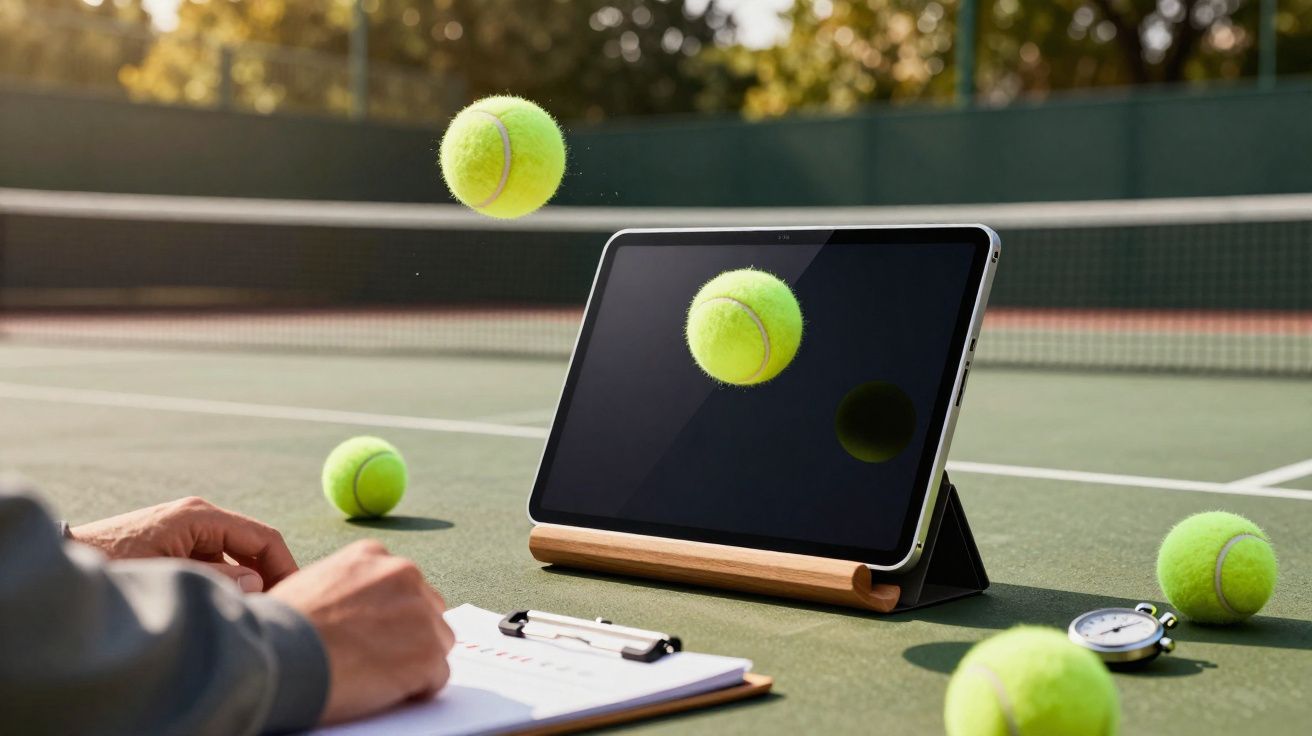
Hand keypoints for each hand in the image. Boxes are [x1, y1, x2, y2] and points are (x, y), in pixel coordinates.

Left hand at [71, 496, 296, 591]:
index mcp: (201, 516)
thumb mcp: (171, 574)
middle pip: (252, 546)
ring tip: (241, 611)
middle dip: (266, 577)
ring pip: (234, 556)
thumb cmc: (113, 565)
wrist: (67, 559)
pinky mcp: (176, 542)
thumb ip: (219, 578)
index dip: (285, 566)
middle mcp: (199, 516)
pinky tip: (217, 604)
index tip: (296, 595)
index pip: (264, 538)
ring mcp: (187, 528)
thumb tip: (257, 583)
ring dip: (243, 583)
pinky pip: (214, 561)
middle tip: (271, 610)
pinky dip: (223, 582)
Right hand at [268, 540, 453, 724]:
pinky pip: (436, 677)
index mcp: (374, 555)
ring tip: (377, 676)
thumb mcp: (313, 583)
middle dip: (410, 634)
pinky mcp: (428, 653)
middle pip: (427, 609)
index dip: (390, 614)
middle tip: (379, 658)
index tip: (373, 633)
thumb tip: (358, 610)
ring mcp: (421, 613)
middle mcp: (404, 574)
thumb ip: (346, 588)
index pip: (402, 584)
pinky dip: (417, 690)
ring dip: (416, 660)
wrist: (279, 655)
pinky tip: (384, 692)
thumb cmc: (281, 628)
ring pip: (437, 642)